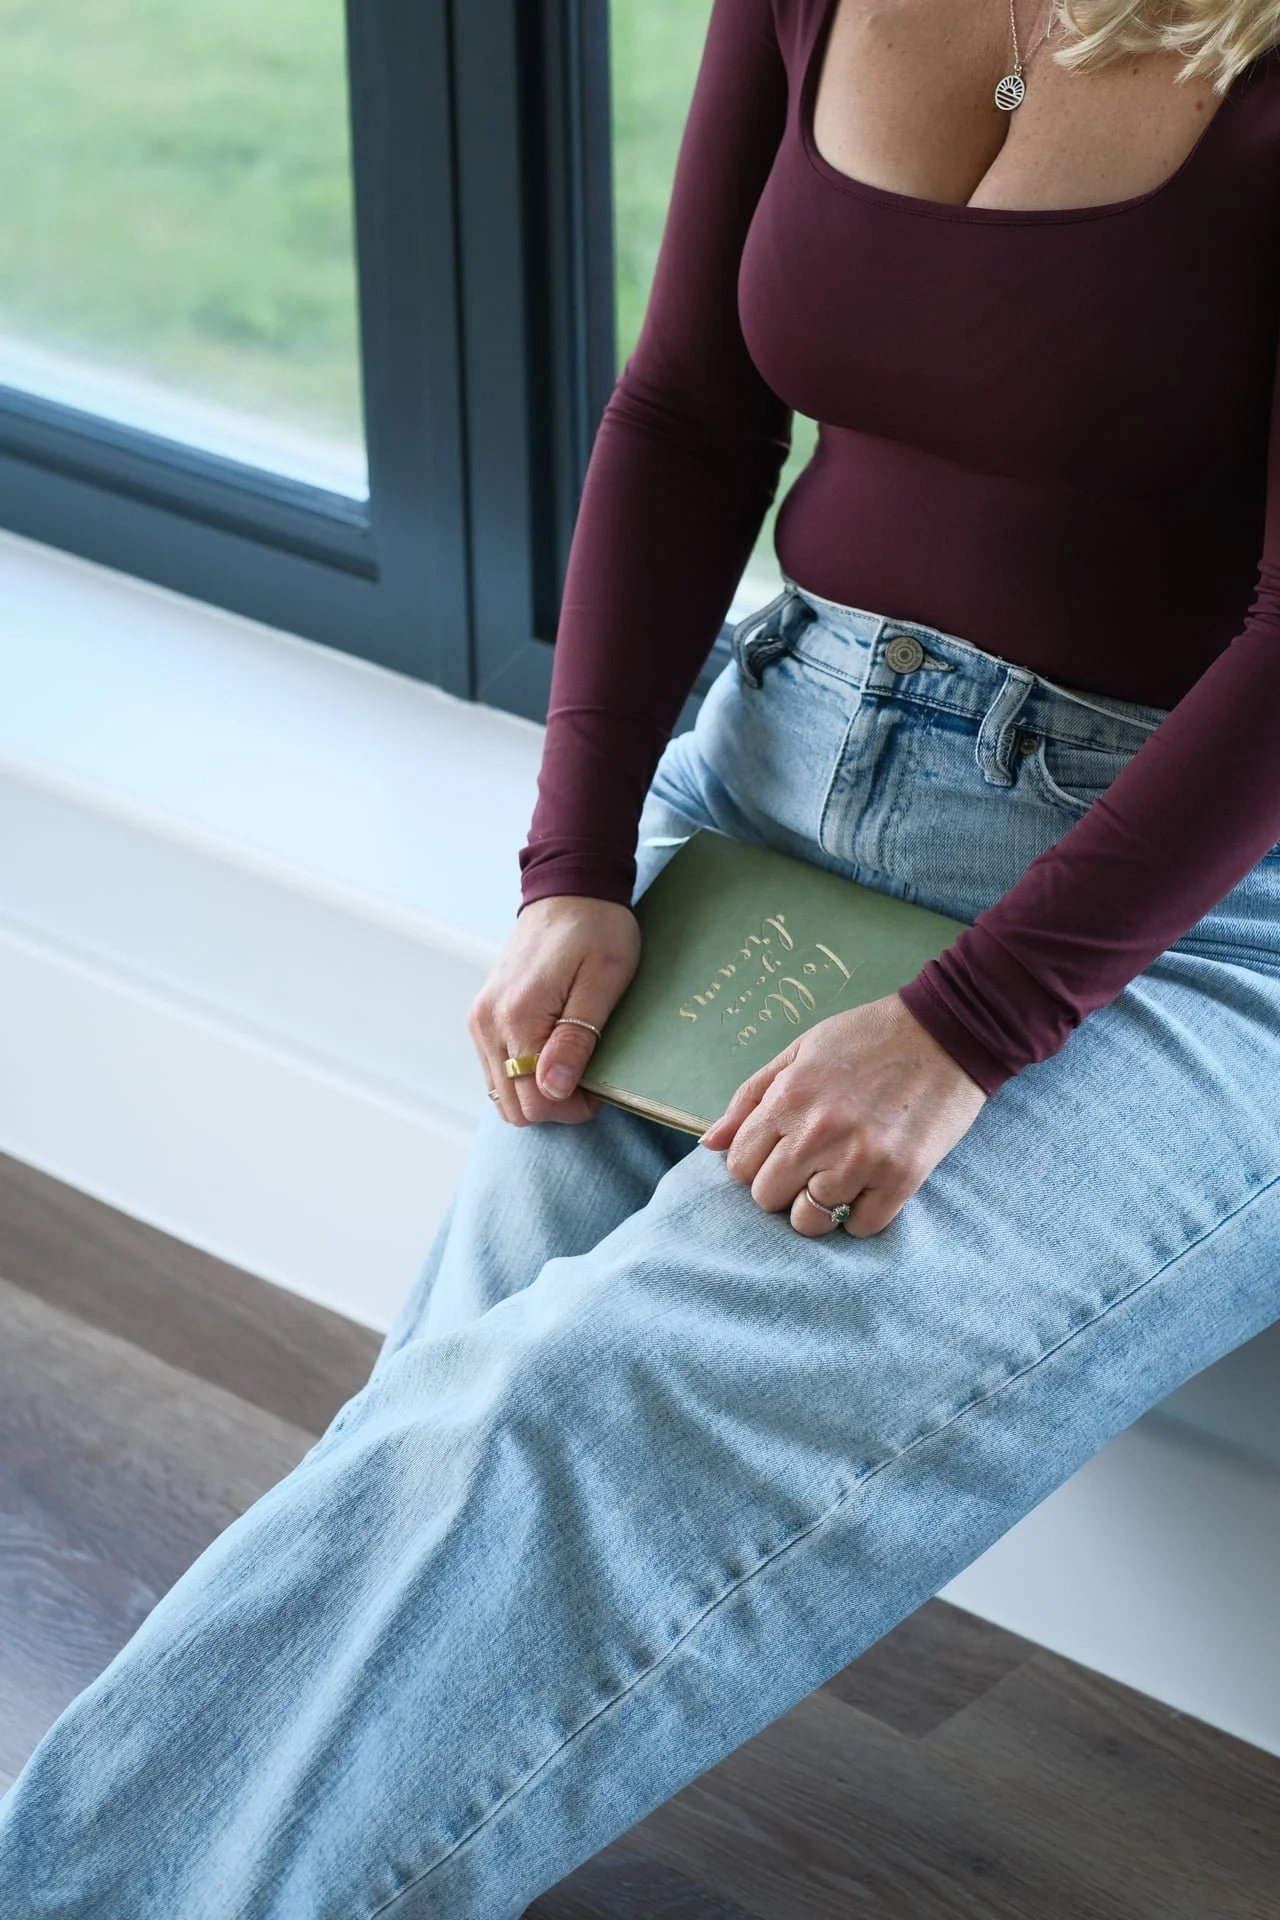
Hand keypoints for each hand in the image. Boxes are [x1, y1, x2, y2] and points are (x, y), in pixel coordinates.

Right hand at [467, 894, 640, 1124]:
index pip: (536, 1101)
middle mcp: (487, 1024)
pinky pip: (497, 1070)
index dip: (572, 1107)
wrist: (568, 889)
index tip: (601, 1085)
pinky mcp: (482, 1016)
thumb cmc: (596, 930)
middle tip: (589, 1077)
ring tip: (572, 1064)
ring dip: (537, 1093)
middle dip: (555, 1105)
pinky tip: (552, 1054)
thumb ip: (576, 1037)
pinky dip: (523, 1076)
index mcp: (517, 1017)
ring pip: (501, 1093)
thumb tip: (553, 1088)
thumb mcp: (603, 981)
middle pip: (514, 1106)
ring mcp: (480, 1021)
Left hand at [697, 992, 988, 1236]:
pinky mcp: (902, 1177)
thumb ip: (750, 1098)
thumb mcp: (799, 1051)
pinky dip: (861, 1215)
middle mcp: (818, 1134)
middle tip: (810, 1166)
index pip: (740, 1166)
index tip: (778, 1153)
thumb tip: (709, 1144)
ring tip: (838, 1180)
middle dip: (783, 1186)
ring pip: (811, 1221)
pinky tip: (869, 1188)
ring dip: (820, 1206)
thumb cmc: (867, 1037)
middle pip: (769, 1198)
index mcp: (788, 1099)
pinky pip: (861, 1226)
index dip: (756, 1163)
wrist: (948, 1032)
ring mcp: (861, 1159)